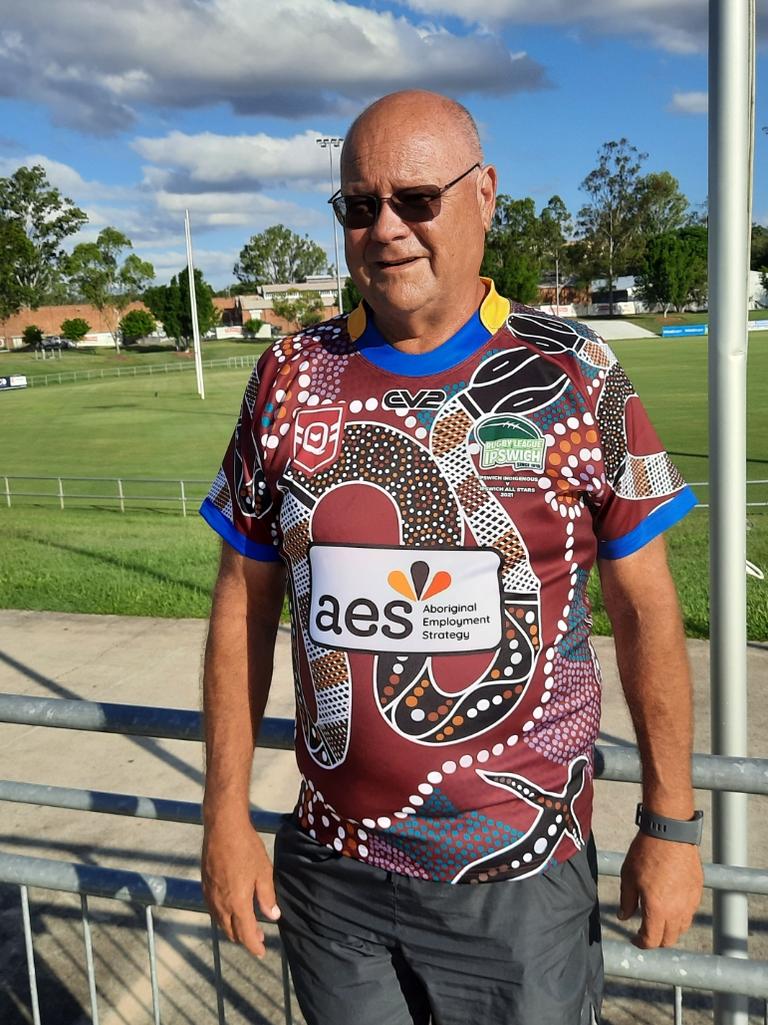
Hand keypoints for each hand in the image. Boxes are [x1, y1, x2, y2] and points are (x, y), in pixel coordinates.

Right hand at [202, 817, 279, 958]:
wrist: (223, 828)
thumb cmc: (246, 848)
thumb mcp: (264, 872)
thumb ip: (267, 897)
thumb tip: (273, 916)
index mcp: (237, 903)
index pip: (246, 934)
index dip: (254, 946)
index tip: (261, 952)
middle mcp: (221, 904)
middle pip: (231, 932)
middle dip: (244, 938)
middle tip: (258, 937)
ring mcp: (210, 895)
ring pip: (220, 922)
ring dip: (233, 928)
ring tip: (246, 925)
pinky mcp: (205, 886)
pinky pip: (213, 910)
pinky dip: (223, 917)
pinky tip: (231, 910)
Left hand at [618, 832, 702, 947]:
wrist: (669, 833)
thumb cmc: (646, 853)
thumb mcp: (628, 877)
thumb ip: (627, 901)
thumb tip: (624, 917)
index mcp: (657, 909)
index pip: (652, 940)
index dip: (641, 943)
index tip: (635, 940)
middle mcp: (677, 911)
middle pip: (669, 939)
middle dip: (656, 940)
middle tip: (645, 932)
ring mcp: (690, 902)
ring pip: (682, 928)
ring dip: (670, 930)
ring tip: (658, 920)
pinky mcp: (697, 892)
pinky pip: (690, 913)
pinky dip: (680, 916)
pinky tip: (671, 906)